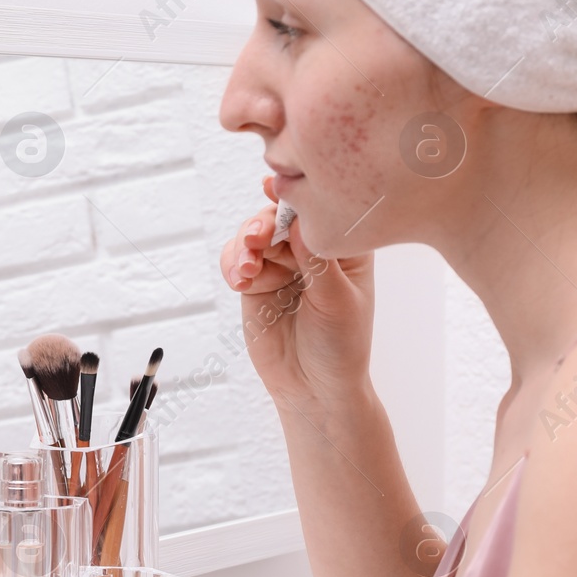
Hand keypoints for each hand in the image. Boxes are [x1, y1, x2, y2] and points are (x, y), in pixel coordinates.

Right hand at [219, 175, 375, 412]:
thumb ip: (316, 263)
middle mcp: (310, 251)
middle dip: (263, 224)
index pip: (319, 212)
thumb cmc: (340, 346)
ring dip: (245, 246)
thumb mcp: (336, 302)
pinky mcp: (255, 284)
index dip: (297, 197)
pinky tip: (240, 280)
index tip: (273, 188)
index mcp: (343, 249)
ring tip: (247, 269)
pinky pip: (236, 261)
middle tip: (257, 239)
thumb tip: (298, 222)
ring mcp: (281, 266)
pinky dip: (233, 265)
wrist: (313, 388)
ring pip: (253, 237)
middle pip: (279, 218)